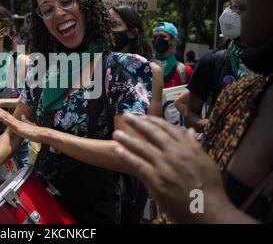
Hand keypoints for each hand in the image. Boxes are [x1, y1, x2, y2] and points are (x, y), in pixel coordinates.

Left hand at [0, 104, 42, 142]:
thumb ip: (26, 121)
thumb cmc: (36, 132)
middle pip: (6, 114)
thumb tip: (23, 116)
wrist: (42, 134)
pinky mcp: (17, 127)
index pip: (9, 116)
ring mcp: (17, 123)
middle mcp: (17, 121)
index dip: (2, 112)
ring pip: (6, 116)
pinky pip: (8, 122)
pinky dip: (3, 118)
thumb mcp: (29, 125)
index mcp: (19, 121)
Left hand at [112, 114, 229, 222]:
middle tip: (127, 116)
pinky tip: (118, 150)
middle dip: (138, 124)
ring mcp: (164, 166)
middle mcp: (175, 153)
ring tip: (116, 133)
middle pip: (153, 134)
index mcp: (188, 148)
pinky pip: (138, 165)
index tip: (144, 117)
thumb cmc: (211, 189)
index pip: (167, 128)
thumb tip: (191, 131)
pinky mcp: (156, 180)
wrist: (210, 211)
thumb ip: (196, 146)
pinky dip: (127, 156)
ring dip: (127, 139)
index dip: (154, 121)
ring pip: (142, 147)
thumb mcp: (208, 163)